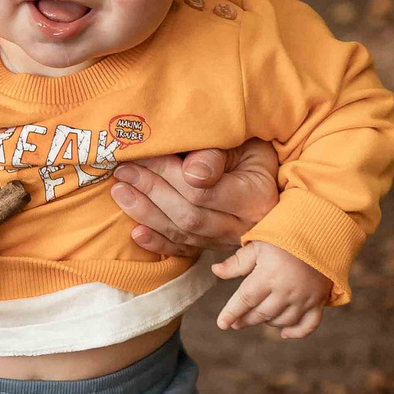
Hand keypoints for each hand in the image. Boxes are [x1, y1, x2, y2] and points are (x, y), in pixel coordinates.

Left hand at [110, 137, 280, 258]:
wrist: (272, 178)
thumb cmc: (255, 152)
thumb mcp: (245, 144)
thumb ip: (217, 155)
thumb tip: (190, 173)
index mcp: (255, 198)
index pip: (201, 191)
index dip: (167, 173)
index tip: (142, 153)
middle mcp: (242, 227)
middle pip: (188, 215)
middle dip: (150, 191)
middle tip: (123, 170)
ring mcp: (228, 242)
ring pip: (183, 234)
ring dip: (146, 213)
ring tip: (120, 192)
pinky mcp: (214, 248)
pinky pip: (184, 250)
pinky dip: (158, 243)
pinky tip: (136, 233)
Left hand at [212, 241, 331, 338]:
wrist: (323, 233)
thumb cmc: (286, 237)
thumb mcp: (259, 245)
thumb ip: (238, 262)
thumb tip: (215, 271)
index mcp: (268, 276)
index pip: (245, 300)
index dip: (231, 313)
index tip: (222, 324)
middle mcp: (285, 291)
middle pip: (261, 313)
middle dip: (246, 320)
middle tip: (236, 323)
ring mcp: (303, 298)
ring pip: (282, 321)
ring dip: (268, 322)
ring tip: (259, 317)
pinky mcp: (318, 301)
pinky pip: (308, 325)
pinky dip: (296, 332)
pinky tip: (284, 333)